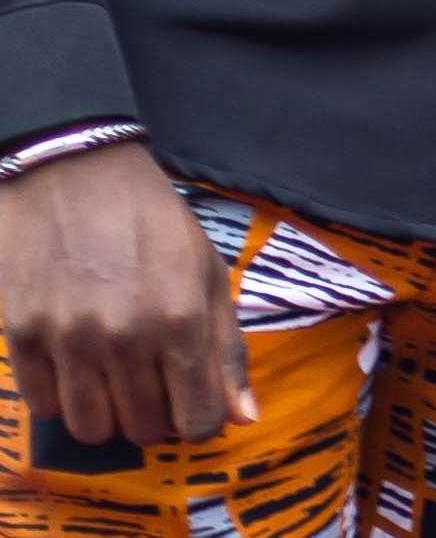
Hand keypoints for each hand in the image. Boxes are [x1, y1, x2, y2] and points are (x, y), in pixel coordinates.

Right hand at [0, 140, 251, 448]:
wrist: (73, 175)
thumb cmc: (153, 222)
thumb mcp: (208, 273)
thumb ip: (227, 348)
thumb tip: (245, 417)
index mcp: (182, 320)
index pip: (199, 419)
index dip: (200, 421)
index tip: (192, 404)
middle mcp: (125, 337)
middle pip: (144, 429)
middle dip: (155, 417)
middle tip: (152, 384)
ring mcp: (68, 340)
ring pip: (90, 429)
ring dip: (107, 415)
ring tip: (113, 379)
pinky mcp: (21, 336)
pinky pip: (41, 405)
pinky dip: (60, 398)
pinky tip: (74, 366)